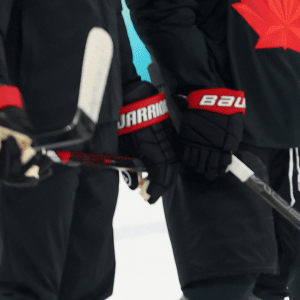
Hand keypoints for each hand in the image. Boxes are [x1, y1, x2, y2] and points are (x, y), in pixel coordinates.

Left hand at [116, 81, 176, 202]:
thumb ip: (130, 172)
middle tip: (148, 192)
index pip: (162, 183)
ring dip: (162, 175)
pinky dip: (164, 164)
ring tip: (149, 179)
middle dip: (159, 185)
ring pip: (172, 166)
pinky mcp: (172, 136)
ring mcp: (173, 144)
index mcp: (161, 159)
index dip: (154, 193)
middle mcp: (171, 153)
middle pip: (169, 176)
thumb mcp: (126, 152)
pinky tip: (154, 166)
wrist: (137, 101)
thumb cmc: (128, 126)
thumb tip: (134, 185)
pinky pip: (172, 155)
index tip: (147, 199)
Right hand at [177, 88, 244, 181]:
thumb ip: (231, 144)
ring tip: (199, 171)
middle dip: (208, 172)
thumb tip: (228, 155)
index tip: (219, 173)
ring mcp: (198, 142)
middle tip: (208, 176)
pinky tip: (190, 163)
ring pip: (196, 161)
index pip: (222, 163)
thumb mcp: (235, 129)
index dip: (220, 170)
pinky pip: (186, 153)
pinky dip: (188, 160)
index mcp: (225, 145)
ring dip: (198, 168)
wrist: (211, 98)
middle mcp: (211, 146)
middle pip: (208, 165)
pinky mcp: (187, 137)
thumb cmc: (226, 113)